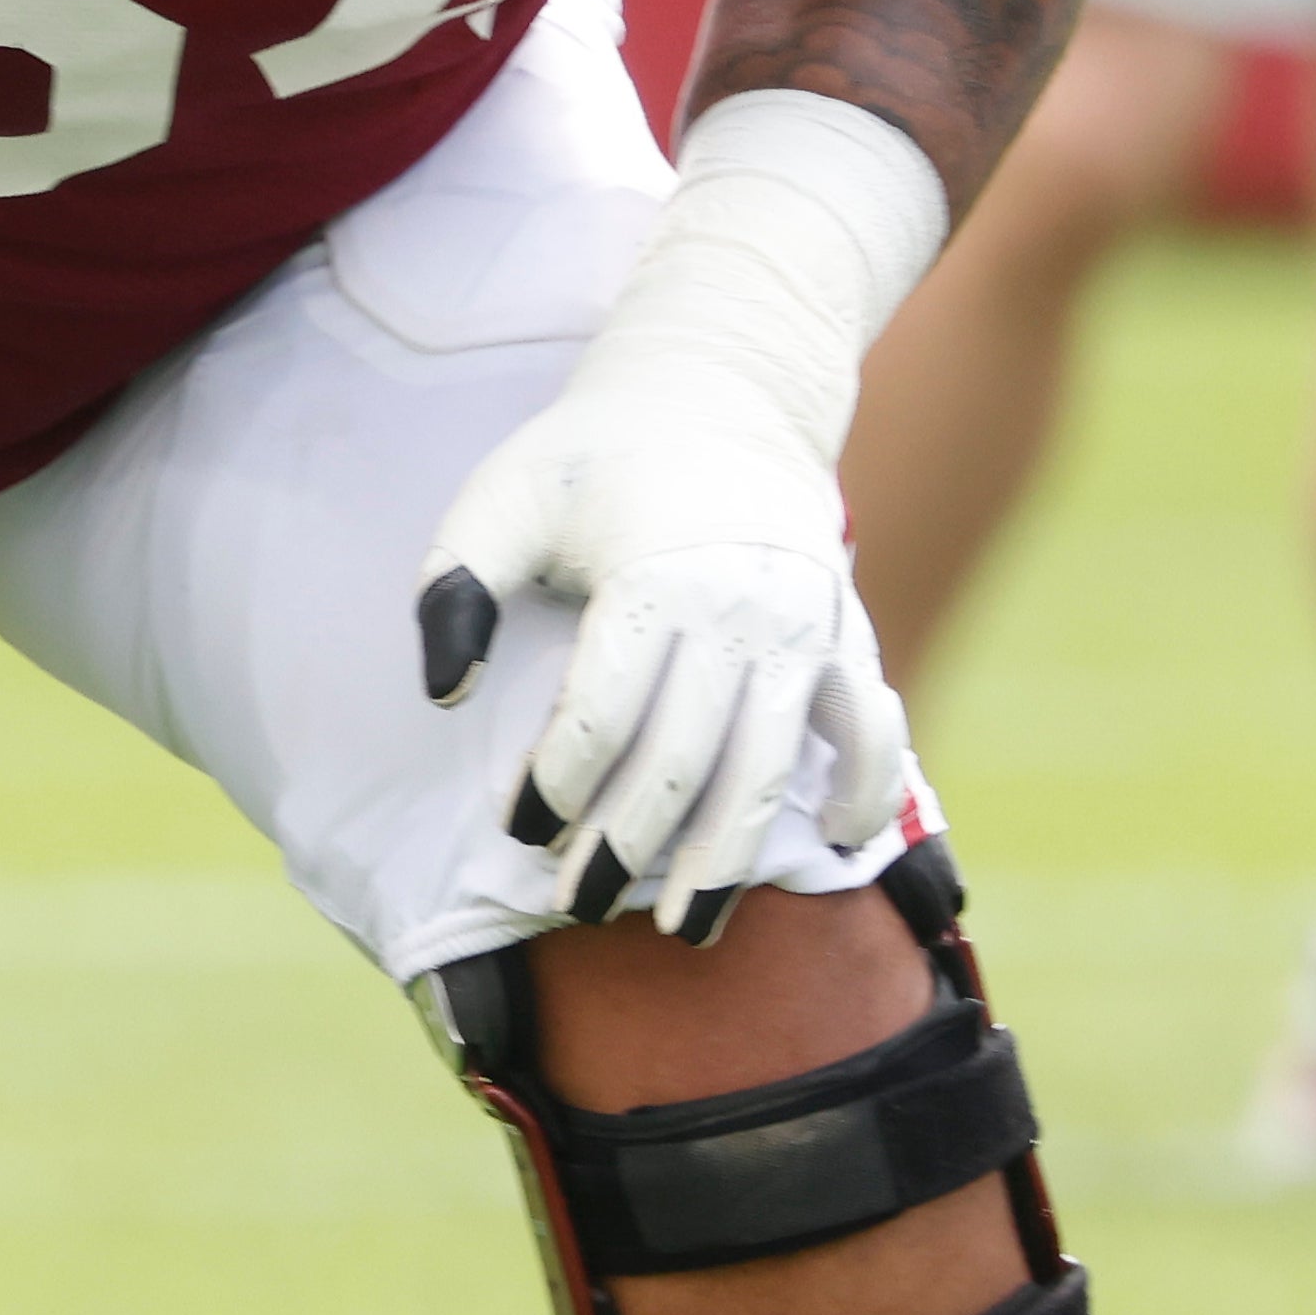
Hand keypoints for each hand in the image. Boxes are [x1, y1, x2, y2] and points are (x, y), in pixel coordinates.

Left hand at [417, 361, 911, 935]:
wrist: (722, 389)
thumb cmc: (594, 455)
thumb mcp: (504, 495)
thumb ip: (456, 584)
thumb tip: (444, 692)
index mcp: (653, 574)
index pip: (604, 714)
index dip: (558, 783)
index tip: (519, 828)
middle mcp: (740, 607)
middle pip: (684, 759)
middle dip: (627, 845)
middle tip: (577, 905)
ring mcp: (803, 623)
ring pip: (770, 766)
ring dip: (728, 856)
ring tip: (687, 926)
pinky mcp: (844, 631)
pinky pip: (871, 723)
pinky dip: (865, 787)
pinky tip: (832, 841)